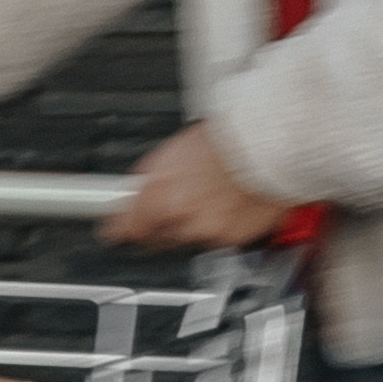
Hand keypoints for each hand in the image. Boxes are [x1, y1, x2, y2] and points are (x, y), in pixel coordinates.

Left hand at [101, 121, 291, 253]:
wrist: (267, 147)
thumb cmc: (224, 140)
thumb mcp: (172, 152)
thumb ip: (150, 179)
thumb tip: (134, 192)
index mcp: (161, 193)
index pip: (127, 225)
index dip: (119, 228)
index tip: (115, 230)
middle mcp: (181, 216)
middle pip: (154, 238)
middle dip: (154, 228)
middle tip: (165, 211)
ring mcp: (207, 231)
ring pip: (184, 241)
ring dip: (187, 227)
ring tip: (204, 200)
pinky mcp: (231, 240)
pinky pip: (214, 241)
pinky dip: (215, 229)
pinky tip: (224, 206)